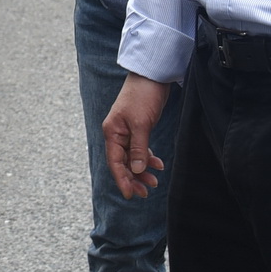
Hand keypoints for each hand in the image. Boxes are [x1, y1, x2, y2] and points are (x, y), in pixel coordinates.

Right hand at [102, 73, 171, 198]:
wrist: (151, 76)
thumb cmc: (143, 96)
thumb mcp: (141, 123)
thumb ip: (139, 148)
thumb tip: (137, 169)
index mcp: (112, 132)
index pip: (115, 162)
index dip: (122, 180)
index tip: (131, 195)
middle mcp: (116, 134)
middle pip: (122, 163)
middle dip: (134, 178)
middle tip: (146, 192)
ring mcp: (127, 131)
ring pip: (132, 158)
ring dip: (142, 170)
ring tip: (155, 181)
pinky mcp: (137, 128)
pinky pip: (139, 149)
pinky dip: (147, 158)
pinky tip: (158, 164)